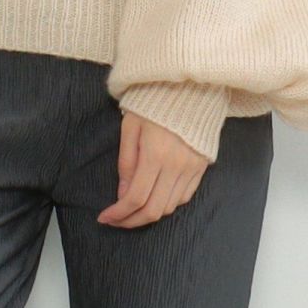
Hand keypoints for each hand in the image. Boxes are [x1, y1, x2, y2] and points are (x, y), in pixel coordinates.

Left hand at [97, 111, 210, 227]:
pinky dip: (168, 204)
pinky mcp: (202, 168)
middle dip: (132, 221)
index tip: (105, 217)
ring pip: (170, 208)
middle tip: (117, 221)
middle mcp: (176, 166)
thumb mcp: (130, 127)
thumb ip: (126, 162)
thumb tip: (122, 194)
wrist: (190, 86)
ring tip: (133, 211)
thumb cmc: (154, 102)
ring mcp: (192, 169)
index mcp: (155, 155)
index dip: (118, 214)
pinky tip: (155, 199)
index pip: (135, 198)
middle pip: (154, 210)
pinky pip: (184, 197)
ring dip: (149, 215)